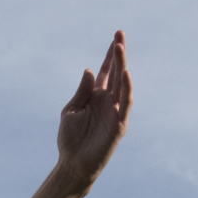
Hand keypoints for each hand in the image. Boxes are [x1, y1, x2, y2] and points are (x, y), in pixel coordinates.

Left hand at [51, 34, 132, 192]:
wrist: (73, 164)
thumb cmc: (70, 139)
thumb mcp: (71, 110)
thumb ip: (81, 92)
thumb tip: (90, 71)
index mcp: (96, 96)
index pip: (106, 71)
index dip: (110, 55)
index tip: (115, 38)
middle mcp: (108, 101)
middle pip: (116, 72)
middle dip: (118, 53)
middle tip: (119, 34)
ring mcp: (115, 111)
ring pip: (122, 83)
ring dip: (122, 65)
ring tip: (119, 47)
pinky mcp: (119, 124)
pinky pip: (125, 103)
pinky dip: (127, 88)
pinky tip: (126, 73)